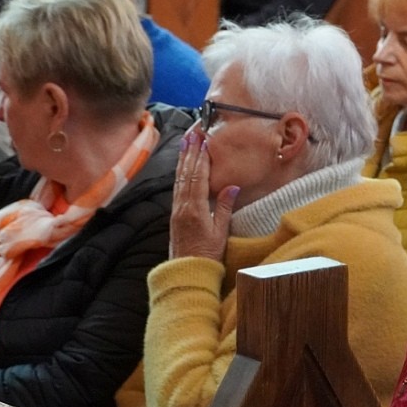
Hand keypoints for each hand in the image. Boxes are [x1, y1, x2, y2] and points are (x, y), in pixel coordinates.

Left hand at [168, 130, 238, 260]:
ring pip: (179, 180)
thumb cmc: (207, 255)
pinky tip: (182, 168)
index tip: (205, 141)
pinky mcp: (174, 215)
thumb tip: (232, 186)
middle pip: (186, 174)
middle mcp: (182, 206)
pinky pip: (177, 188)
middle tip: (193, 134)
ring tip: (186, 143)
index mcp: (195, 209)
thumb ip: (224, 208)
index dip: (201, 158)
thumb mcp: (221, 232)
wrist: (187, 272)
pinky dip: (180, 174)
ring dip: (183, 160)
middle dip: (190, 152)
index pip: (198, 177)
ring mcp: (176, 210)